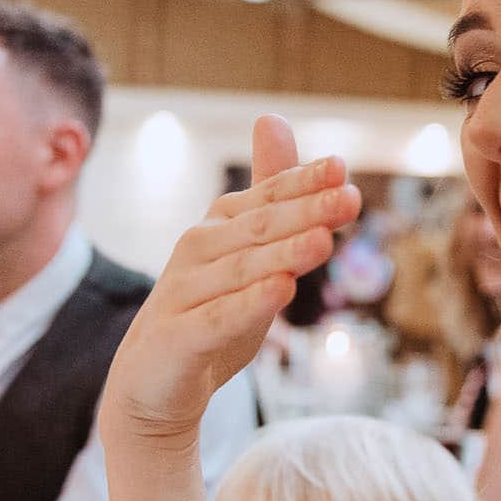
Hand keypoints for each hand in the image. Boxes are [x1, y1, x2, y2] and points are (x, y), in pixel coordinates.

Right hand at [101, 116, 360, 446]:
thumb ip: (268, 195)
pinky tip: (280, 291)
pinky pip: (218, 318)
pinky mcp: (176, 338)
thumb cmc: (208, 312)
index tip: (341, 168)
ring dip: (283, 254)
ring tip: (323, 242)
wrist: (151, 383)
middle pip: (258, 229)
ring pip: (241, 270)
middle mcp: (196, 251)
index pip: (265, 197)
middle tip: (349, 200)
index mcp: (217, 226)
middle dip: (306, 212)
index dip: (302, 182)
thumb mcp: (246, 253)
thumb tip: (272, 117)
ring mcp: (182, 293)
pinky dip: (249, 304)